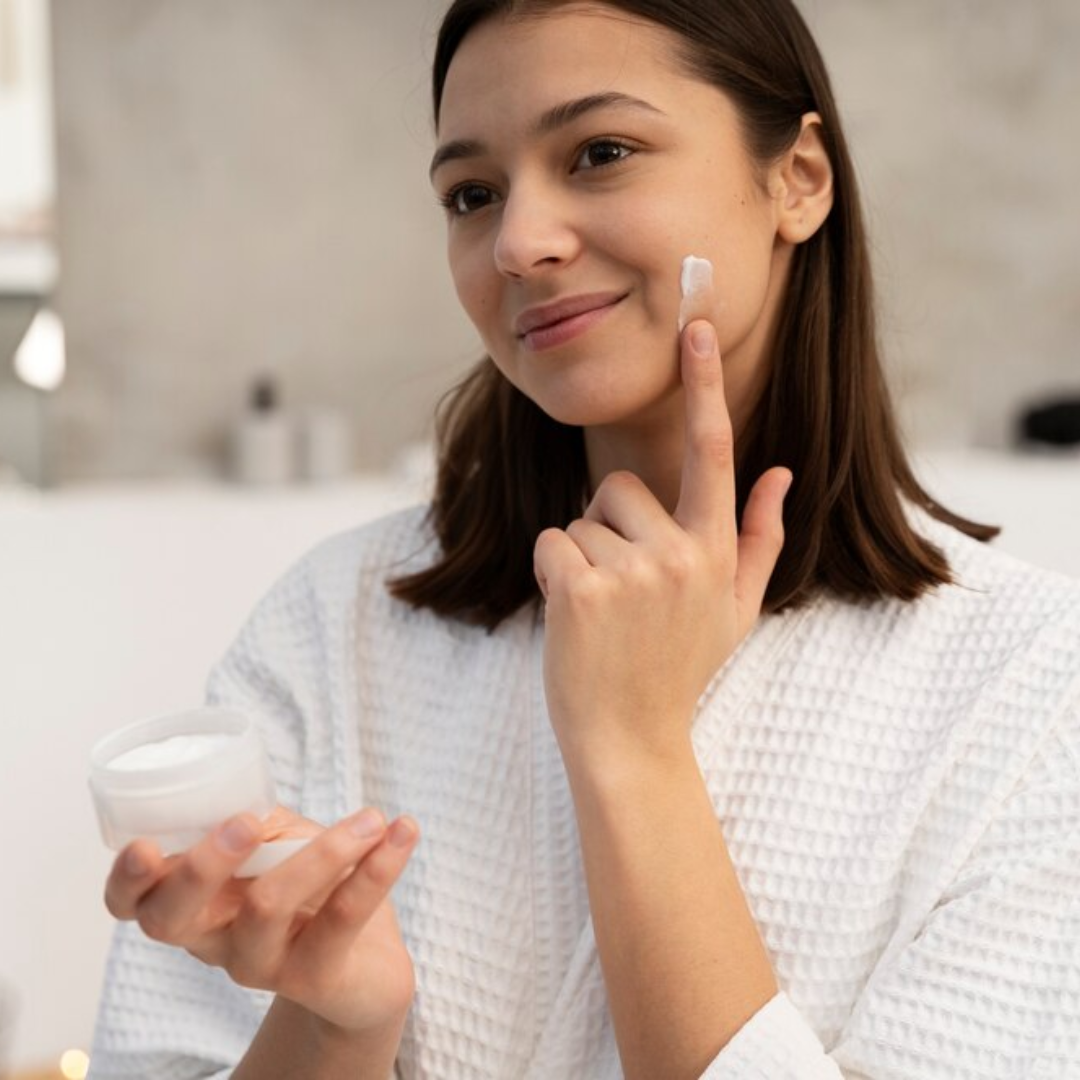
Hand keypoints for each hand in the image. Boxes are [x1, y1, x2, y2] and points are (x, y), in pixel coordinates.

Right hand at [104, 805, 419, 1035]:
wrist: (366, 970)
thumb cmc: (311, 891)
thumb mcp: (279, 848)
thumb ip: (259, 821)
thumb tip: (251, 796)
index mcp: (195, 905)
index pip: (135, 904)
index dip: (127, 879)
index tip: (143, 845)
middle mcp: (216, 940)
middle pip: (175, 918)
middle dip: (201, 866)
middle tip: (245, 823)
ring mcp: (262, 964)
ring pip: (267, 907)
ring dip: (323, 850)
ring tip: (370, 818)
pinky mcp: (317, 976)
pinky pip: (343, 916)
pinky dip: (380, 866)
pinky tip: (402, 831)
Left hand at [532, 319, 791, 766]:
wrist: (631, 740)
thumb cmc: (677, 668)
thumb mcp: (736, 609)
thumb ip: (761, 537)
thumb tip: (782, 471)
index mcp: (716, 550)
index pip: (713, 452)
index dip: (703, 386)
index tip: (696, 327)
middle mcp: (681, 553)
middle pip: (617, 488)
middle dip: (609, 530)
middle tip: (623, 594)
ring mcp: (632, 571)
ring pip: (580, 519)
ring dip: (580, 559)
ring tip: (603, 613)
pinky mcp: (580, 588)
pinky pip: (550, 543)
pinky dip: (550, 574)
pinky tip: (575, 618)